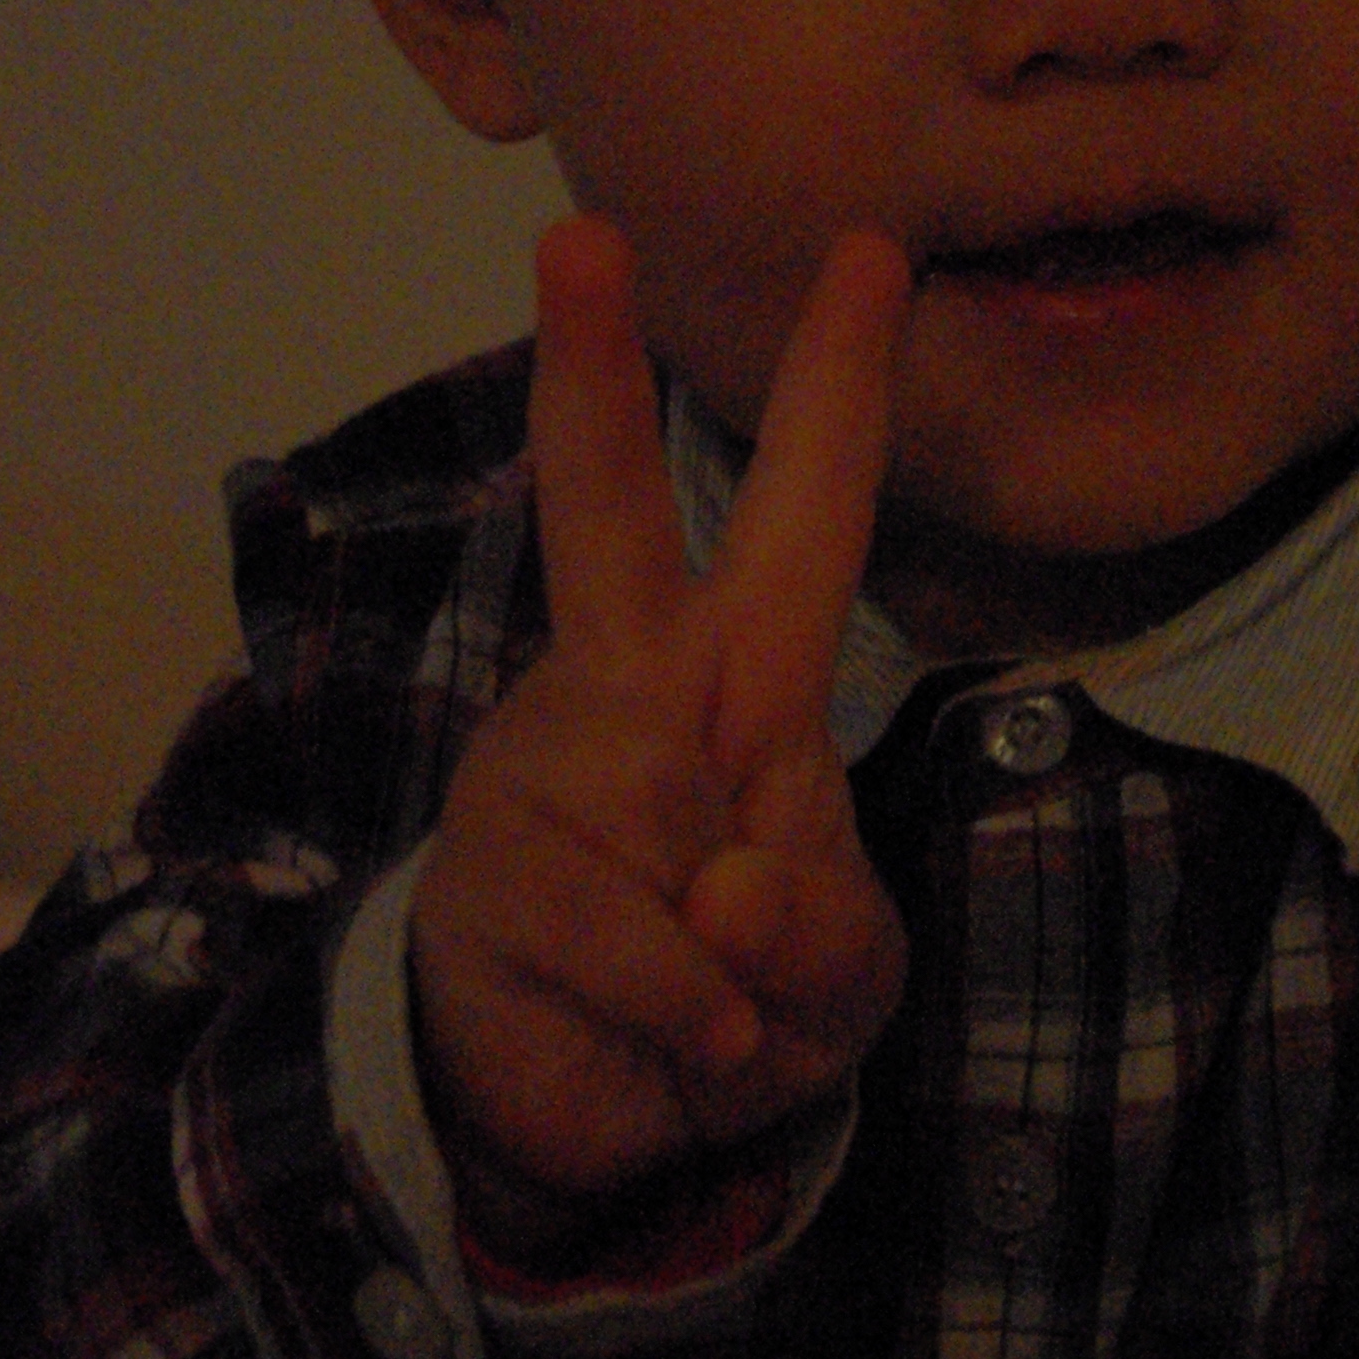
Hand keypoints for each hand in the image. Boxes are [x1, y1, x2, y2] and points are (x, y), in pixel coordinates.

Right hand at [408, 213, 914, 1266]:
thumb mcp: (839, 976)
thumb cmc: (738, 999)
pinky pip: (629, 933)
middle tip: (578, 233)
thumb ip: (821, 930)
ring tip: (711, 994)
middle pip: (605, 510)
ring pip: (659, 812)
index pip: (803, 512)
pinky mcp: (487, 872)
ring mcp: (545, 767)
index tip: (871, 250)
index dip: (838, 387)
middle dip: (589, 374)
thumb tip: (722, 882)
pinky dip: (684, 1008)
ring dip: (723, 951)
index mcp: (736, 673)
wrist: (612, 1125)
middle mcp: (626, 688)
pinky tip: (685, 1035)